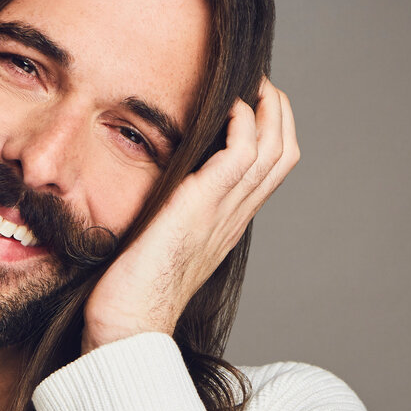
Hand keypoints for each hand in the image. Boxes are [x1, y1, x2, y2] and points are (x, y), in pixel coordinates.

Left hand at [81, 76, 299, 352]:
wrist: (127, 327)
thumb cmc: (130, 292)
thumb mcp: (156, 240)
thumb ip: (166, 213)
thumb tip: (151, 188)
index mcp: (225, 225)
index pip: (270, 170)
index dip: (270, 131)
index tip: (251, 101)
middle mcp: (232, 218)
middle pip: (283, 154)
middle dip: (279, 112)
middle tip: (259, 83)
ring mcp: (221, 213)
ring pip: (274, 151)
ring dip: (268, 109)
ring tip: (251, 83)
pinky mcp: (201, 208)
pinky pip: (241, 157)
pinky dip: (243, 125)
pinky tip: (229, 107)